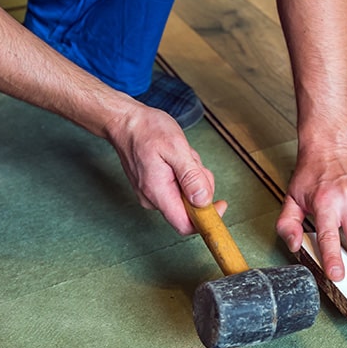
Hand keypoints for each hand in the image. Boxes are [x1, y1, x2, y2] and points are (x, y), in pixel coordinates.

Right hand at [104, 105, 225, 234]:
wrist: (125, 122)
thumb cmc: (147, 130)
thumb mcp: (176, 148)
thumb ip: (191, 176)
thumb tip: (204, 200)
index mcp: (158, 192)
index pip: (185, 225)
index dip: (207, 219)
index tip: (221, 203)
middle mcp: (152, 199)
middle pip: (190, 208)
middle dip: (200, 186)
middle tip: (193, 162)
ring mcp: (152, 195)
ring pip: (186, 196)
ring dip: (193, 176)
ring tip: (181, 156)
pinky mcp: (154, 188)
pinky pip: (179, 188)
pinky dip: (184, 174)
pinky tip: (176, 159)